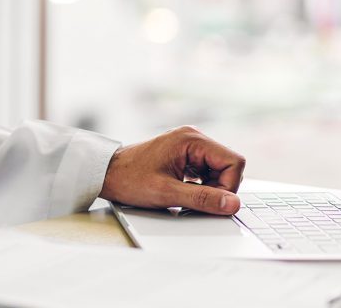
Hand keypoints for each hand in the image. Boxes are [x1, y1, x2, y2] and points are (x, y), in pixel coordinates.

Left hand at [99, 126, 244, 214]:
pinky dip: (202, 185)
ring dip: (210, 188)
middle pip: (228, 165)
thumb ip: (202, 198)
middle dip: (220, 187)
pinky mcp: (185, 154)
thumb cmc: (130, 179)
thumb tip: (232, 204)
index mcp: (191, 139)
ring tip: (187, 196)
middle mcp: (193, 137)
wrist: (107, 174)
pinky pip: (207, 171)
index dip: (229, 186)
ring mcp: (189, 145)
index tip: (214, 202)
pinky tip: (186, 192)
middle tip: (197, 201)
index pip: (234, 161)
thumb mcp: (167, 193)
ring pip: (219, 170)